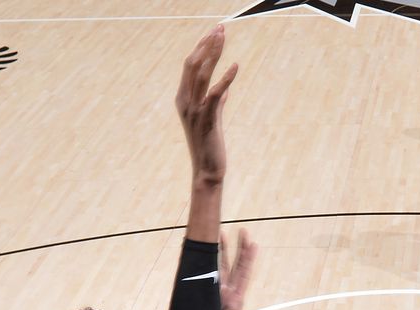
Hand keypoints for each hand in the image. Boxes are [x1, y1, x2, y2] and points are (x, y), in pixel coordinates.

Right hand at [176, 25, 236, 184]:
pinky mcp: (207, 119)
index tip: (214, 32)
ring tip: (223, 37)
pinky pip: (215, 93)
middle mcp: (185, 101)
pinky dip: (226, 78)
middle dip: (206, 44)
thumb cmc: (210, 145)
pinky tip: (236, 66)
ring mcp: (194, 110)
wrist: (207, 170)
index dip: (201, 47)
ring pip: (202, 74)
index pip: (190, 65)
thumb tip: (224, 90)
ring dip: (213, 53)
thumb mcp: (211, 120)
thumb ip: (216, 102)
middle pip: (193, 64)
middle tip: (220, 28)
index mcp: (183, 98)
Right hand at [211, 228, 256, 309]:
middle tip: (244, 230)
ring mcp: (219, 292)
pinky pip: (207, 276)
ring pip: (221, 267)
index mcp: (235, 300)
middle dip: (239, 249)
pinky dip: (205, 264)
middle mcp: (229, 292)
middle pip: (235, 266)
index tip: (253, 244)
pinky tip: (203, 252)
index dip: (248, 260)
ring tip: (221, 233)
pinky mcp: (210, 295)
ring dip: (222, 251)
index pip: (243, 275)